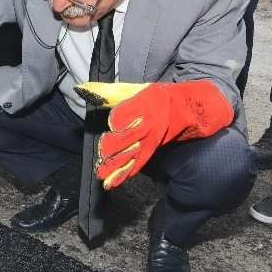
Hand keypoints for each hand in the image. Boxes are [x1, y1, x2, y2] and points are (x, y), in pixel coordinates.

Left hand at [90, 80, 233, 188]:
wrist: (189, 108)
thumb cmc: (157, 96)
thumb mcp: (135, 89)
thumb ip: (108, 92)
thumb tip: (82, 89)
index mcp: (144, 104)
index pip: (129, 113)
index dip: (120, 120)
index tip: (113, 125)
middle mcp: (148, 123)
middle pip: (129, 137)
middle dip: (114, 148)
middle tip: (102, 156)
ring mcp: (152, 139)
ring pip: (132, 154)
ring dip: (117, 166)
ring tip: (102, 177)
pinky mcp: (153, 149)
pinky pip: (139, 162)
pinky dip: (126, 172)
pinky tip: (114, 182)